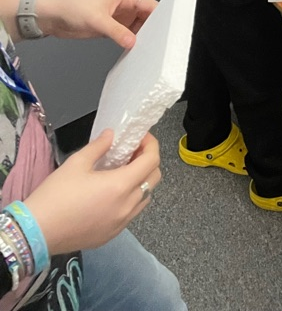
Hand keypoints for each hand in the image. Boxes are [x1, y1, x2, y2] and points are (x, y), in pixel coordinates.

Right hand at [24, 131, 160, 253]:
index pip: (152, 161)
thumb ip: (99, 146)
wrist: (36, 233)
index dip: (150, 144)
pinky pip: (132, 213)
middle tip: (132, 152)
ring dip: (142, 181)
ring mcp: (121, 223)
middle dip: (149, 161)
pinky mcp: (112, 235)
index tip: (140, 137)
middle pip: (154, 179)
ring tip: (123, 171)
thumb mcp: (76, 163)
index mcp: (121, 186)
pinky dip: (131, 199)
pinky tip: (113, 193)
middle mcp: (127, 206)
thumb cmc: (56, 195)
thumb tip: (111, 135)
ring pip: (145, 197)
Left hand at [35, 0, 155, 49]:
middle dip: (154, 29)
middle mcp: (125, 6)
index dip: (162, 15)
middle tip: (160, 43)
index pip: (151, 5)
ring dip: (143, 38)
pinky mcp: (112, 29)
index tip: (169, 29)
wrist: (53, 16)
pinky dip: (132, 43)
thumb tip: (132, 41)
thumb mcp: (97, 19)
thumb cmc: (72, 6)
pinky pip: (127, 36)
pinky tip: (135, 51)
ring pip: (139, 28)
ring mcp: (119, 18)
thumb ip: (116, 31)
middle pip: (148, 18)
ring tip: (149, 50)